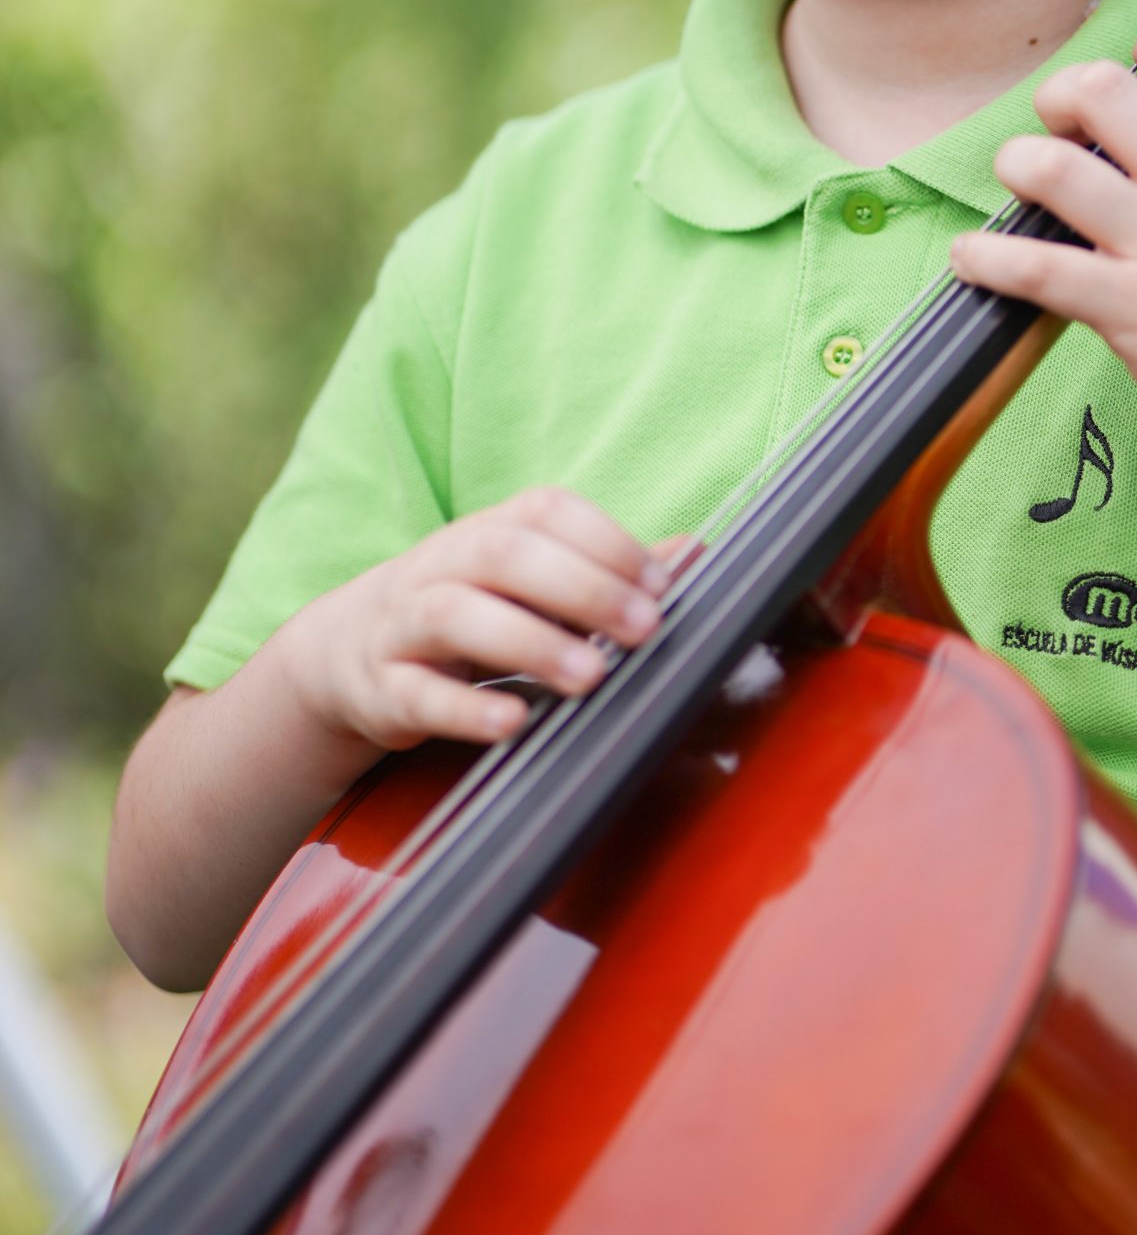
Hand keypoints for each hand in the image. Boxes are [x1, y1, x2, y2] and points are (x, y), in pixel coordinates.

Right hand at [276, 487, 672, 754]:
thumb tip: (693, 551)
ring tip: (590, 676)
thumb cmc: (466, 611)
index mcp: (488, 530)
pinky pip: (417, 693)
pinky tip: (512, 723)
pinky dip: (465, 710)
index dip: (606, 540)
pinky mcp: (382, 687)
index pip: (546, 512)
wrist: (346, 653)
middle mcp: (443, 565)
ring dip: (529, 643)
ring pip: (455, 614)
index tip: (662, 583)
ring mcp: (405, 624)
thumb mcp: (529, 584)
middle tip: (645, 629)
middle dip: (582, 587)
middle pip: (504, 553)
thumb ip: (605, 572)